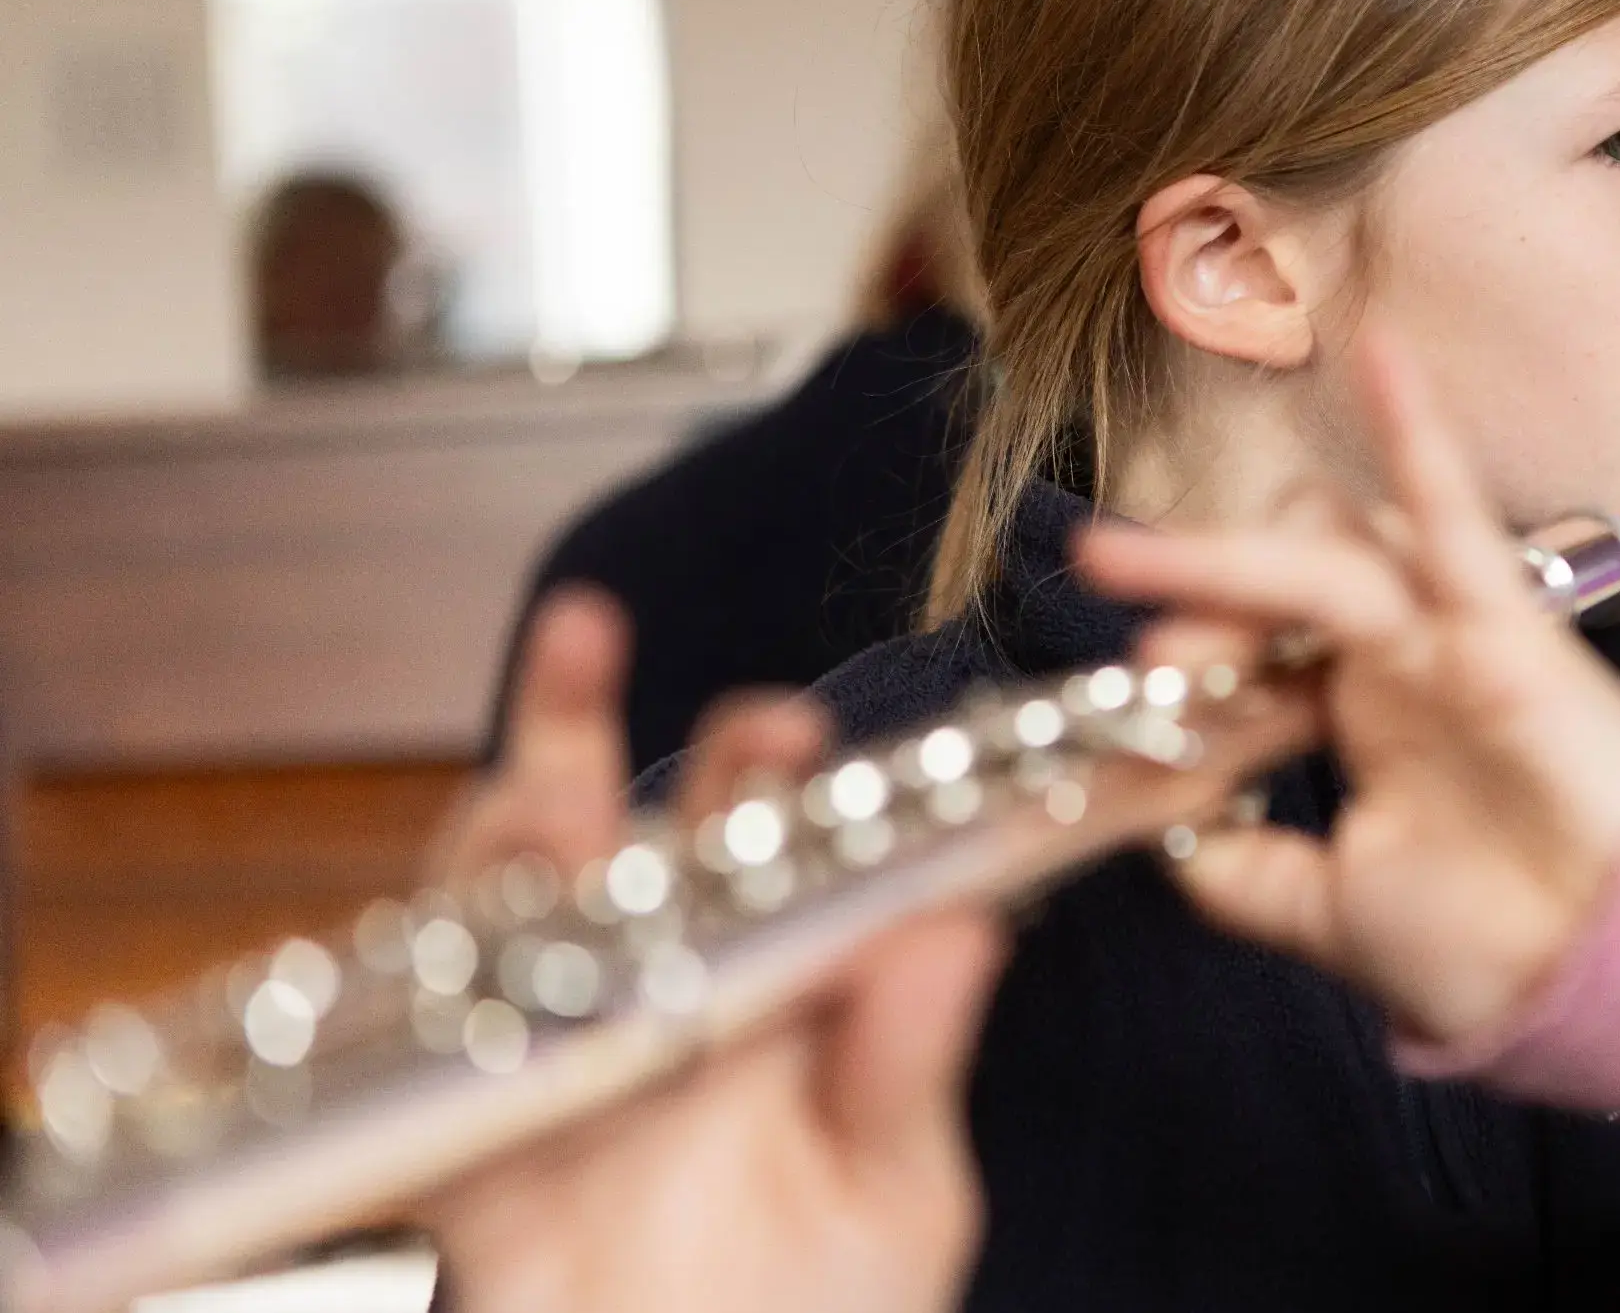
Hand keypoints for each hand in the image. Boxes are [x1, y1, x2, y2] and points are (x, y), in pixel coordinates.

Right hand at [418, 592, 1006, 1312]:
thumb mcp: (891, 1203)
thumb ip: (906, 1071)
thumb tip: (958, 930)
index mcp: (783, 1001)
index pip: (771, 847)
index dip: (765, 769)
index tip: (782, 727)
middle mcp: (667, 1005)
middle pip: (627, 837)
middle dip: (602, 735)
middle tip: (619, 656)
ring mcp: (560, 1057)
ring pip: (512, 903)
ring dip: (514, 825)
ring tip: (542, 801)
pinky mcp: (464, 1138)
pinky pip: (421, 1030)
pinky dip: (428, 965)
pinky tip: (464, 919)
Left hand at [1074, 328, 1619, 1046]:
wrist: (1602, 976)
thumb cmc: (1489, 949)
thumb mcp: (1320, 912)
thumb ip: (1235, 868)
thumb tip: (1156, 833)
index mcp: (1360, 713)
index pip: (1255, 643)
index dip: (1187, 657)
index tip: (1125, 698)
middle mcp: (1397, 659)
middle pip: (1277, 578)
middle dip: (1195, 597)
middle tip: (1141, 653)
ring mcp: (1447, 634)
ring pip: (1328, 550)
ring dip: (1235, 555)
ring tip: (1147, 567)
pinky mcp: (1502, 626)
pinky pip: (1453, 516)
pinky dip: (1416, 435)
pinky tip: (1380, 356)